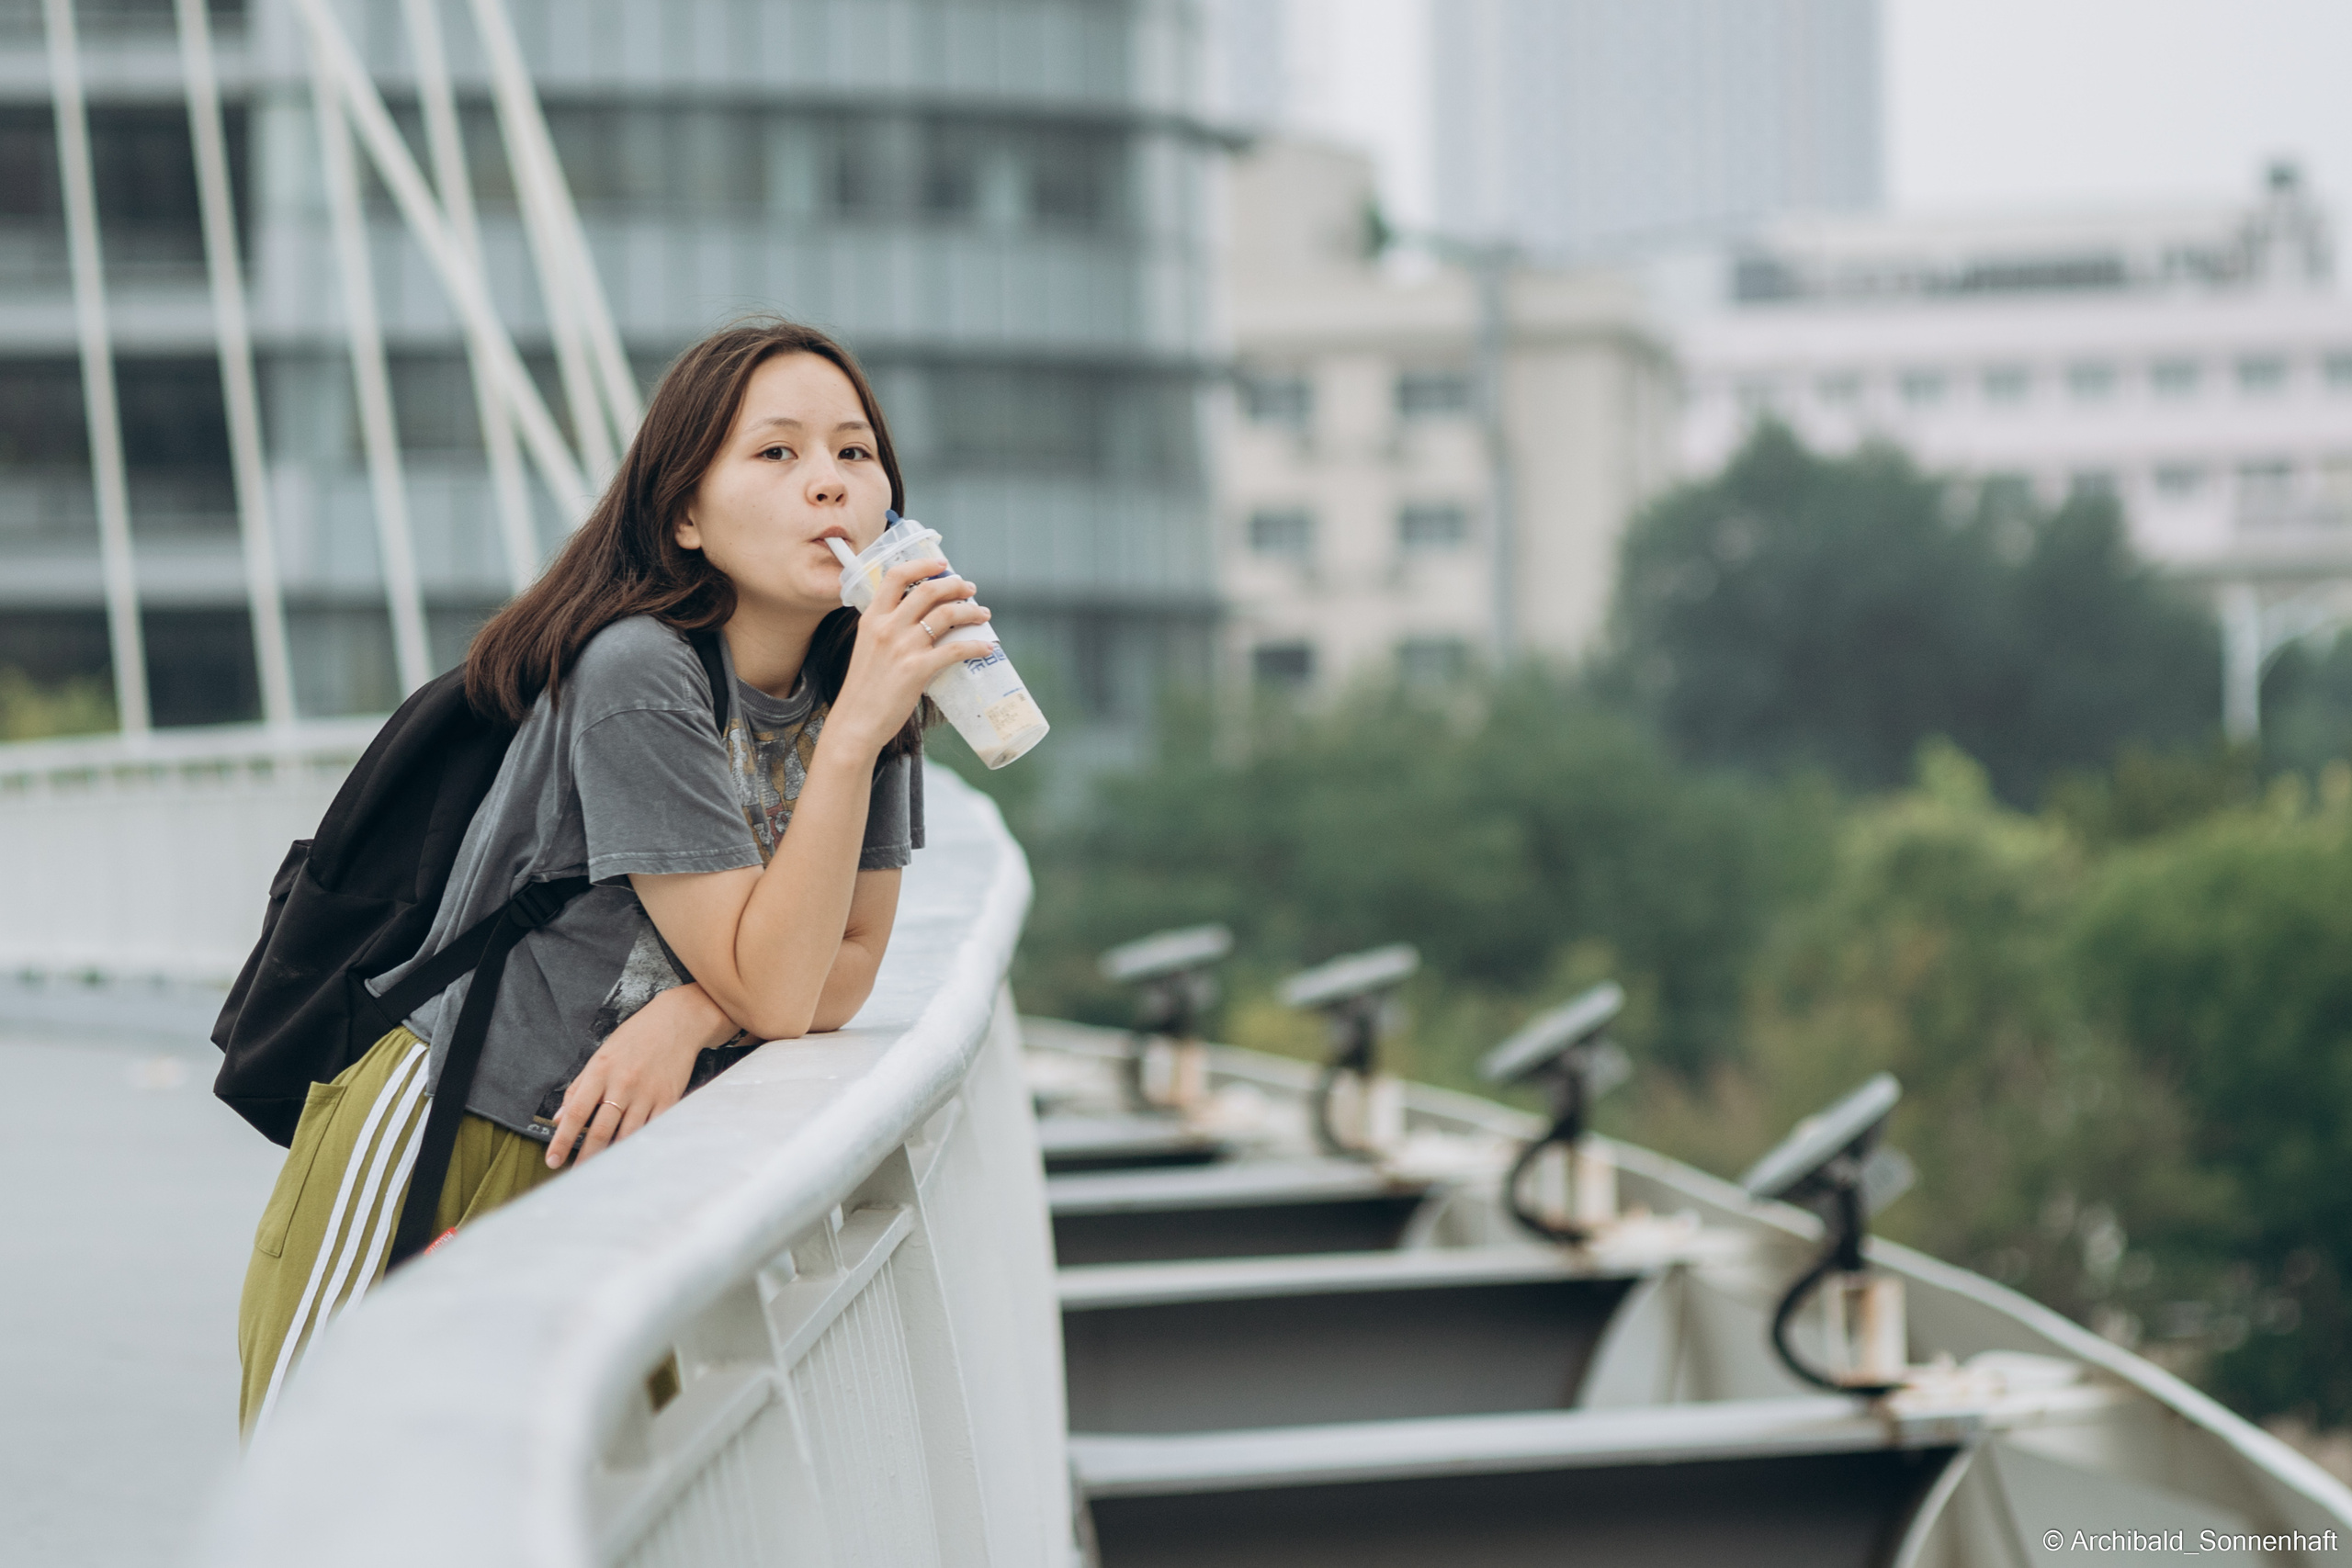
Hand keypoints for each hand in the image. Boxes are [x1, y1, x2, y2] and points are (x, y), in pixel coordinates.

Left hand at [545, 982, 739, 1168]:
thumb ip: (579, 1086)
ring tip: (601, 1172)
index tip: (552, 1160)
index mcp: (601, 1071)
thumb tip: (561, 1117)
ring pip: (626, 1134)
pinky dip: (641, 1145)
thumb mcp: (601, 1055)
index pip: (577, 1112)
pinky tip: (632, 1157)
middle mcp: (623, 1083)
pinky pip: (652, 1129)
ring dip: (612, 1156)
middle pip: (600, 1129)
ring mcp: (647, 1093)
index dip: (562, 1139)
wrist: (677, 1021)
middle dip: (586, 1156)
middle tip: (575, 1176)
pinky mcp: (668, 1098)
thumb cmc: (635, 1037)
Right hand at [827, 559, 991, 754]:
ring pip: (946, 615)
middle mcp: (887, 627)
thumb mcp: (866, 647)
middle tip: (969, 590)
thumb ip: (886, 630)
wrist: (855, 721)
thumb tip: (916, 620)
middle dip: (955, 586)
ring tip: (983, 614)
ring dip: (970, 611)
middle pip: (928, 591)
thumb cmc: (863, 688)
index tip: (941, 564)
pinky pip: (956, 649)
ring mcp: (903, 647)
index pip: (897, 576)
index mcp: (872, 618)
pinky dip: (976, 646)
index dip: (923, 565)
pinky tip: (986, 647)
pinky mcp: (917, 669)